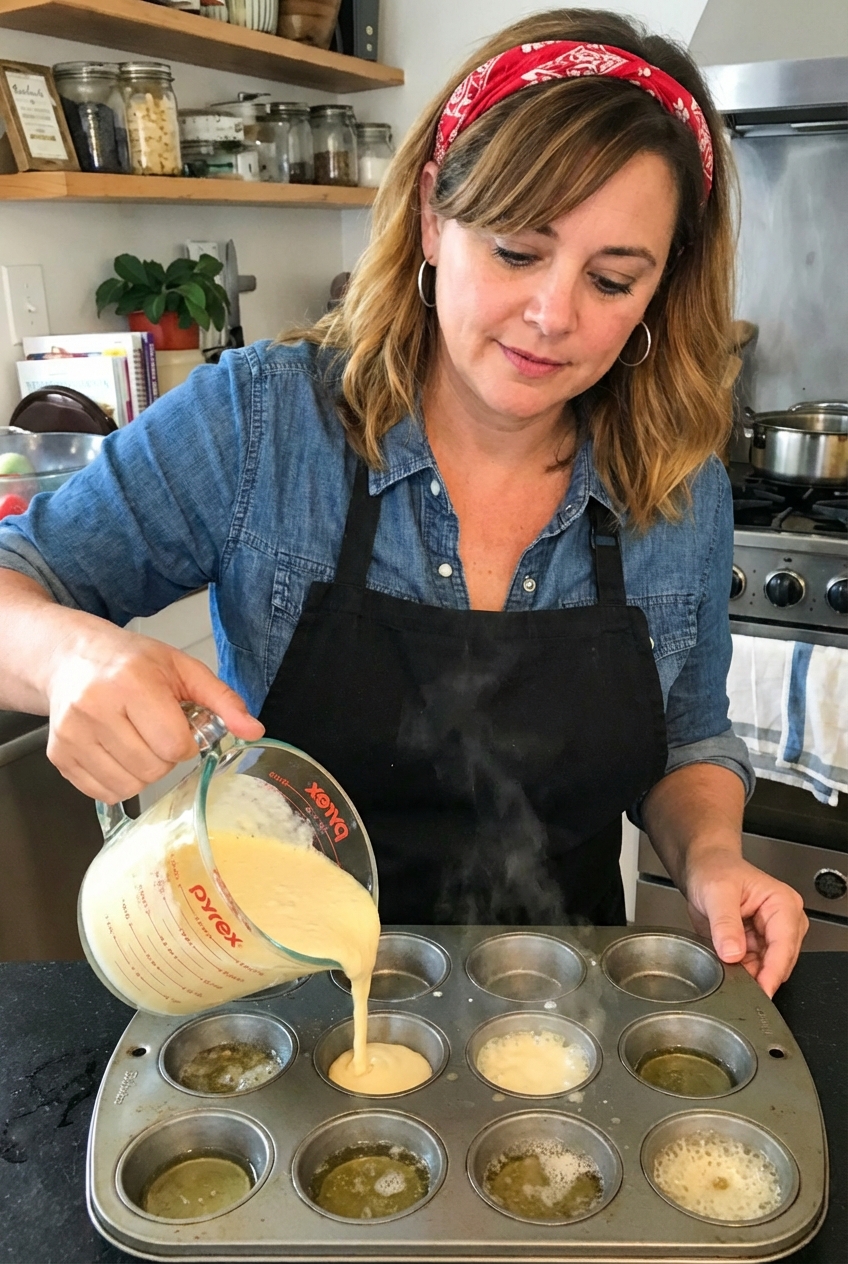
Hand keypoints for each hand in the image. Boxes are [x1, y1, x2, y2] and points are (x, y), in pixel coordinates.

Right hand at [44, 613, 263, 802]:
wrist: (71, 659)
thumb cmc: (132, 662)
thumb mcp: (183, 669)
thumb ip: (222, 700)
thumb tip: (254, 730)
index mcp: (131, 682)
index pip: (174, 744)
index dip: (185, 742)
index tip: (179, 726)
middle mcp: (95, 708)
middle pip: (152, 768)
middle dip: (164, 757)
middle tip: (156, 732)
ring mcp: (72, 735)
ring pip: (128, 786)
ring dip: (143, 772)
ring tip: (137, 741)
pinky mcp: (58, 756)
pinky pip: (103, 793)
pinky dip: (119, 781)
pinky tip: (117, 753)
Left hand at [683, 847, 807, 996]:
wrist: (703, 868)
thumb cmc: (714, 870)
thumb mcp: (716, 893)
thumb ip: (725, 924)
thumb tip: (733, 953)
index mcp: (783, 904)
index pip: (784, 947)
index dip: (772, 972)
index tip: (761, 991)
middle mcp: (784, 922)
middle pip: (779, 963)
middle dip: (758, 976)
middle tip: (732, 982)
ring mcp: (772, 936)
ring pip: (766, 970)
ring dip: (747, 975)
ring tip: (723, 967)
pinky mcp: (758, 946)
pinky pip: (753, 969)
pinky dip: (740, 973)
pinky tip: (725, 966)